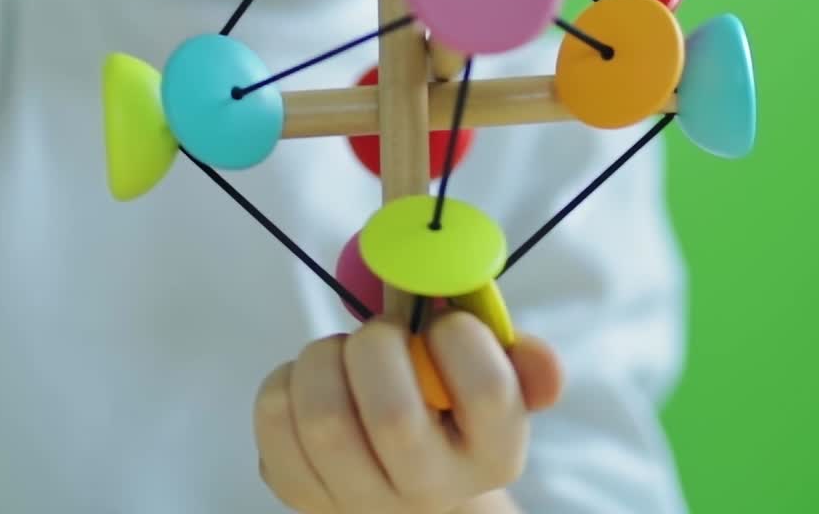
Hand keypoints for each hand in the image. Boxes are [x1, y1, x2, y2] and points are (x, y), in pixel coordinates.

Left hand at [254, 314, 563, 512]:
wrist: (409, 485)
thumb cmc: (451, 409)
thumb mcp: (495, 378)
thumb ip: (518, 357)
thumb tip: (543, 364)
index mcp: (494, 453)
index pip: (487, 392)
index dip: (460, 338)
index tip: (445, 323)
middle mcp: (431, 491)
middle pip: (393, 415)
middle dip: (377, 344)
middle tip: (381, 332)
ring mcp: (360, 503)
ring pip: (323, 416)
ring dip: (325, 356)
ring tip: (341, 353)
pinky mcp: (300, 494)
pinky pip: (274, 419)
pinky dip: (286, 378)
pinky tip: (310, 381)